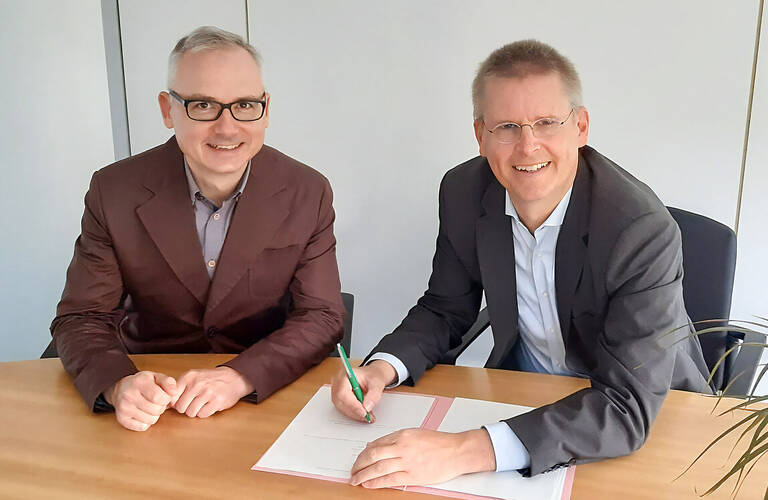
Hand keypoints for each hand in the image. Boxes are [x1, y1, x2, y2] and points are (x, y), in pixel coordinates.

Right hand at [104, 371, 176, 431]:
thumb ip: (168, 382)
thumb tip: (174, 393)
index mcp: (139, 382)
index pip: (158, 397)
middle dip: (161, 407)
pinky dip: (146, 422)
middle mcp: (129, 395)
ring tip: (150, 407)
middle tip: (156, 402)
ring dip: (154, 415)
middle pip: (156, 410)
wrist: (121, 388)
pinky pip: (142, 427)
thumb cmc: (143, 383)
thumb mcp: (156, 377)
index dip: (166, 399)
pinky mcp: (121, 419)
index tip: (164, 396)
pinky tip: (142, 413)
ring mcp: (124, 408)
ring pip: (151, 420)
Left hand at [171, 366, 252, 417]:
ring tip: (203, 404)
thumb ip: (179, 388)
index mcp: (189, 377)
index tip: (180, 402)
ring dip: (196, 411)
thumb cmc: (211, 380)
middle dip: (186, 408)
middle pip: (180, 407)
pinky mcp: (217, 401)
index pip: (172, 396)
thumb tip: (165, 404)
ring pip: (191, 413)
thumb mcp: (194, 377)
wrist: (234, 378)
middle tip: (194, 403)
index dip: (174, 403)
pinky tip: (210, 405)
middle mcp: (197, 383)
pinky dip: (205, 413)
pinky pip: (203, 415)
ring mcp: (208, 392)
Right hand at [331, 360, 395, 421]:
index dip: (352, 405)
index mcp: (345, 375)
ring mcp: (336, 390)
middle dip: (354, 411)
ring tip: (367, 416)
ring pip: (341, 407)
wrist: (372, 375)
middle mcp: (338, 382)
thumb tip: (366, 407)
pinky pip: (343, 408)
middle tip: (367, 416)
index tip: (363, 412)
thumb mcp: (377, 383)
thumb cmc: (373, 376)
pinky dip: (353, 413)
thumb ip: (373, 395)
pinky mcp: (339, 397)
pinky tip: (362, 413)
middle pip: (340, 401)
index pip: (343, 392)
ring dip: (354, 414)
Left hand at [350, 428, 495, 487]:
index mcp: (402, 435)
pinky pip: (389, 479)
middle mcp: (402, 447)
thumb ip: (395, 439)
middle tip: (352, 470)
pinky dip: (376, 482)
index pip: (376, 444)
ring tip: (355, 480)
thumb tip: (376, 446)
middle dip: (359, 464)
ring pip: (377, 468)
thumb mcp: (415, 434)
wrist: (457, 452)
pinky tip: (368, 484)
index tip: (358, 459)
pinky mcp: (412, 476)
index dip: (363, 453)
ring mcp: (407, 462)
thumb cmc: (439, 443)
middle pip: (372, 455)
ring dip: (363, 475)